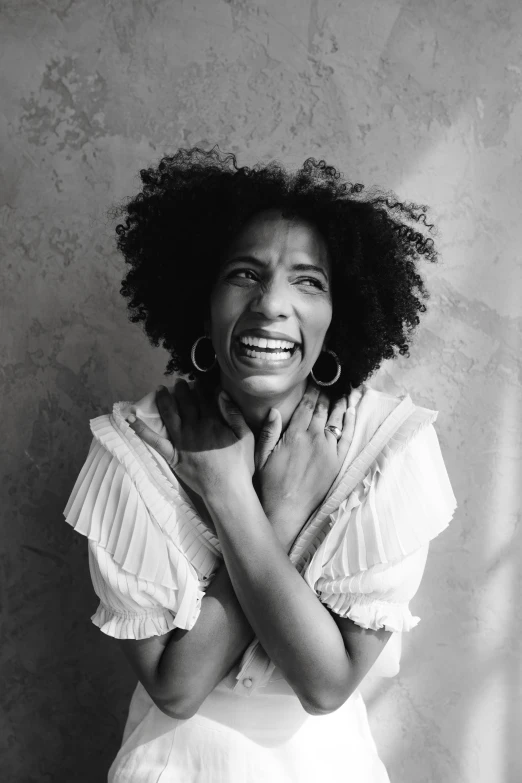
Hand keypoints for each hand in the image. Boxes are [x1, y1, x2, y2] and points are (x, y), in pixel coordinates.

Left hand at [126, 380, 254, 498]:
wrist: (227, 490)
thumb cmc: (240, 465)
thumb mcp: (245, 436)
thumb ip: (233, 414)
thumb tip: (222, 394)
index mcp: (213, 422)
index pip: (204, 398)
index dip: (200, 387)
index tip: (196, 380)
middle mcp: (194, 428)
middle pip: (186, 403)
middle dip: (181, 390)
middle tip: (178, 381)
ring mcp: (181, 442)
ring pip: (169, 415)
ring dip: (163, 401)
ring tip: (160, 389)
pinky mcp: (173, 455)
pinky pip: (154, 441)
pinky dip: (142, 430)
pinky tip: (131, 420)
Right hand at [254, 380, 354, 539]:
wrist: (286, 509)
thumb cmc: (269, 484)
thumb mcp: (260, 456)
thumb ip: (268, 432)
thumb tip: (275, 410)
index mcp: (294, 434)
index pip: (306, 406)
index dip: (311, 391)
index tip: (314, 381)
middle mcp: (314, 438)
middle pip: (322, 409)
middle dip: (326, 394)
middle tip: (330, 382)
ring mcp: (328, 450)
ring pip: (337, 419)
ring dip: (341, 403)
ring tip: (344, 391)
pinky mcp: (337, 462)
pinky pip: (348, 437)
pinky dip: (351, 422)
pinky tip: (352, 411)